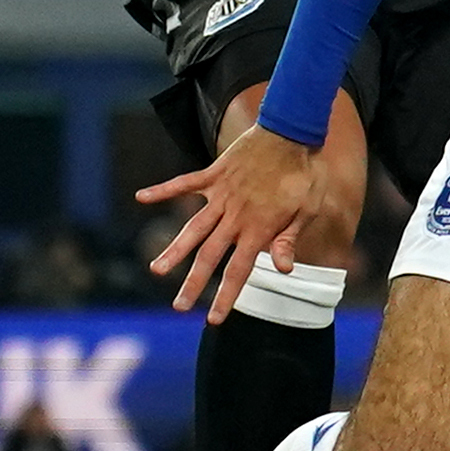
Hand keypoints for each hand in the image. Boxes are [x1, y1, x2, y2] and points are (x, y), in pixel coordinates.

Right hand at [139, 127, 343, 320]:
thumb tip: (283, 270)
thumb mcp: (308, 209)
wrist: (292, 130)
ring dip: (174, 250)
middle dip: (194, 284)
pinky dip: (163, 190)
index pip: (239, 270)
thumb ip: (289, 238)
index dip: (225, 296)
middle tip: (178, 307)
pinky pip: (184, 183)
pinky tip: (141, 197)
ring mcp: (222, 194)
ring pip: (192, 228)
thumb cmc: (305, 172)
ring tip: (157, 270)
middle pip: (209, 256)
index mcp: (259, 227)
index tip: (212, 319)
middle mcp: (235, 215)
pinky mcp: (214, 174)